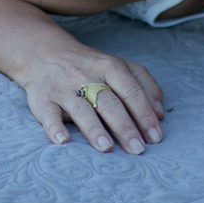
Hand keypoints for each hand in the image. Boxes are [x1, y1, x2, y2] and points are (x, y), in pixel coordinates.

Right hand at [19, 46, 164, 153]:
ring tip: (107, 147)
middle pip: (108, 102)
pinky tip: (63, 140)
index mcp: (109, 66)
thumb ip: (143, 84)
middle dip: (124, 126)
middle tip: (138, 149)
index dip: (144, 113)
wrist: (45, 52)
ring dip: (93, 128)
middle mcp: (87, 76)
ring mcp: (64, 88)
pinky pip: (48, 114)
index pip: (130, 90)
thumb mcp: (119, 65)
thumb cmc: (90, 66)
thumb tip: (160, 113)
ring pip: (81, 109)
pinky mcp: (43, 100)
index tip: (155, 137)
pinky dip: (54, 127)